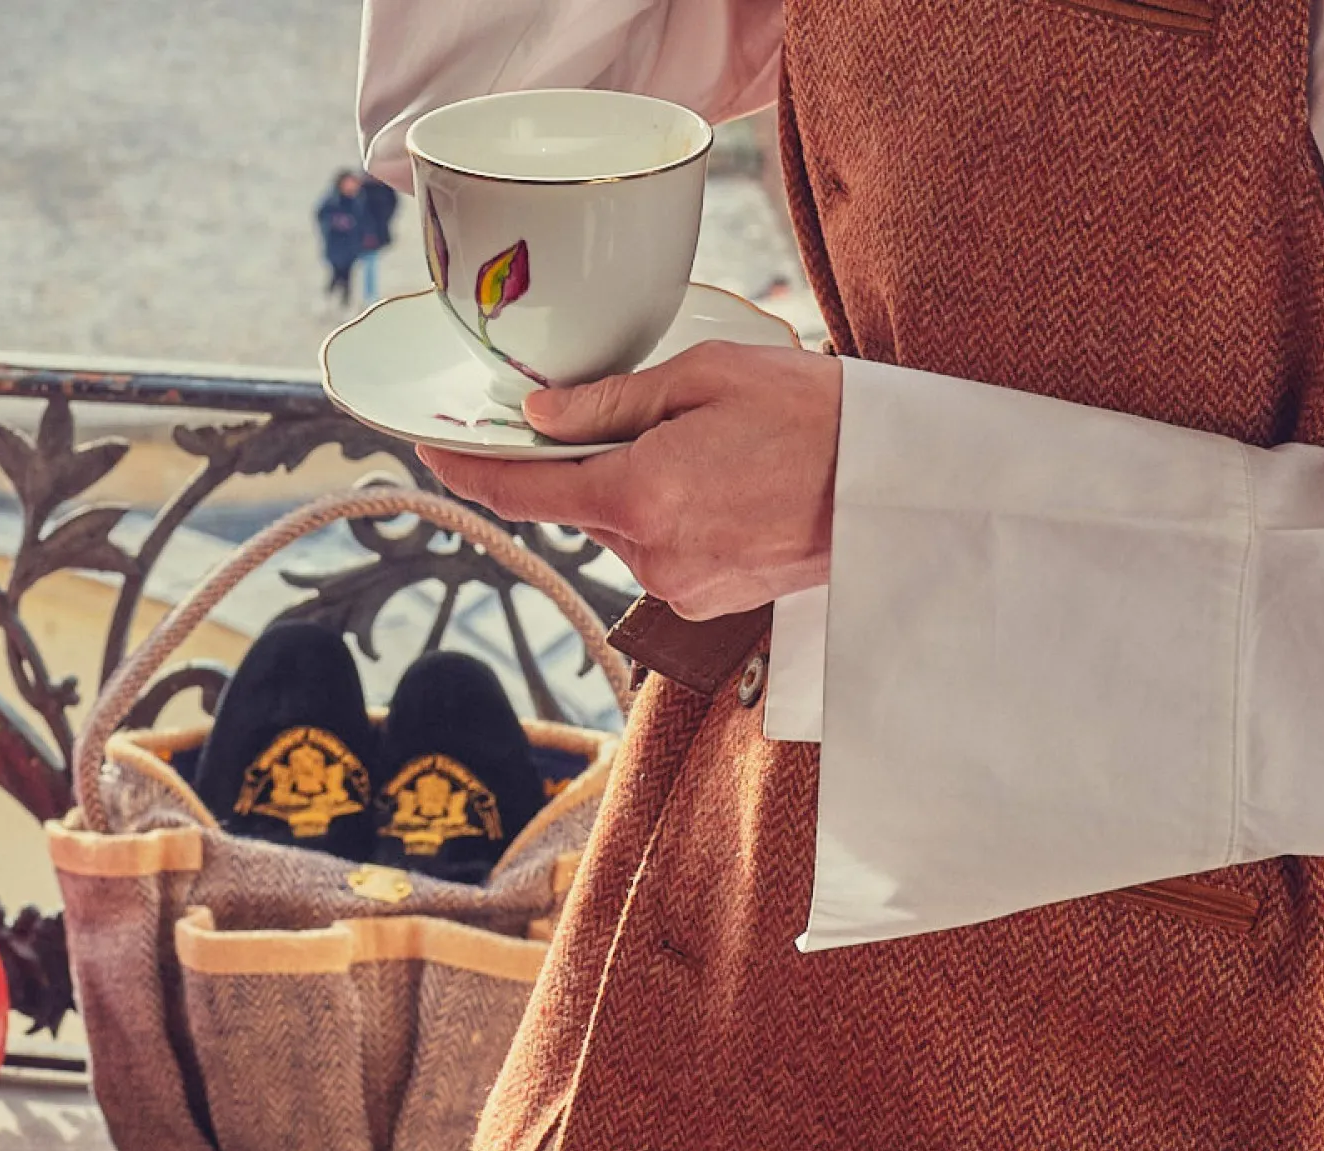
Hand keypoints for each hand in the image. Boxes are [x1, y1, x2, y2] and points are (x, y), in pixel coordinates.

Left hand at [419, 343, 841, 619]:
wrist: (890, 486)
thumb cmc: (812, 415)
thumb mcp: (703, 377)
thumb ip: (608, 405)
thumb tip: (538, 418)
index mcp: (640, 495)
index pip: (522, 492)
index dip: (468, 470)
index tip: (433, 448)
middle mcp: (650, 555)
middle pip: (576, 507)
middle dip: (586, 463)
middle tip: (642, 416)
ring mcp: (679, 587)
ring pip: (619, 529)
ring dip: (636, 489)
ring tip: (708, 451)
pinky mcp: (706, 601)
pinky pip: (659, 552)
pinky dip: (671, 517)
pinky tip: (723, 488)